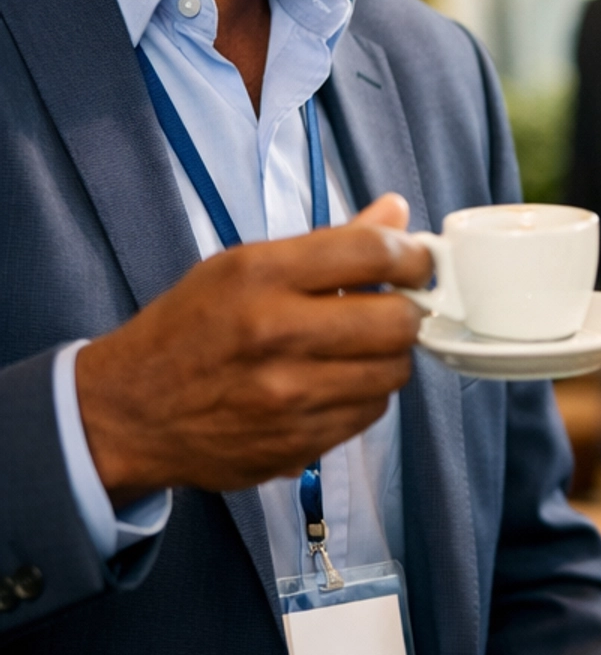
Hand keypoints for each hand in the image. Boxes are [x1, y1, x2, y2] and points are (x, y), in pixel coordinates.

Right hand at [75, 194, 432, 504]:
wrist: (130, 411)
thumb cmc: (187, 330)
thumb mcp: (241, 266)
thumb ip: (327, 243)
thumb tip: (394, 211)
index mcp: (261, 275)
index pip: (372, 251)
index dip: (412, 255)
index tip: (418, 262)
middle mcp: (277, 333)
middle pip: (397, 320)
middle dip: (406, 311)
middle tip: (394, 308)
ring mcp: (288, 395)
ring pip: (392, 373)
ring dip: (388, 357)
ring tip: (360, 348)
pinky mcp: (297, 443)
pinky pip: (368, 414)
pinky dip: (364, 396)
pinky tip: (336, 383)